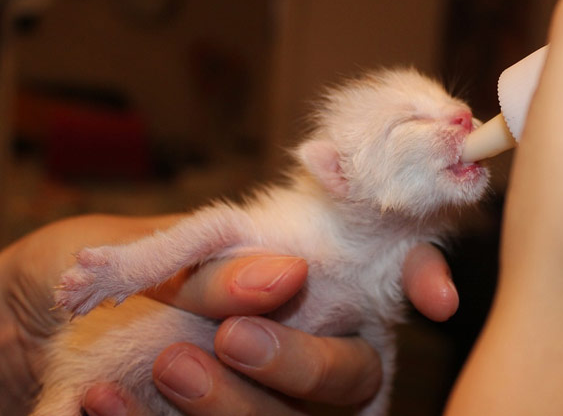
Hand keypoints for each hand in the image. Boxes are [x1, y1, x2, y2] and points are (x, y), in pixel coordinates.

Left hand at [0, 214, 458, 415]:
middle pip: (351, 374)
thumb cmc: (75, 275)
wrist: (5, 325)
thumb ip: (208, 262)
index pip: (381, 281)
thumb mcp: (130, 247)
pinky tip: (102, 404)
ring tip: (166, 367)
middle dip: (304, 360)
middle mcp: (292, 347)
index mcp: (292, 281)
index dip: (420, 280)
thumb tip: (285, 274)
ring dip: (236, 402)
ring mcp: (259, 400)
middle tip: (232, 338)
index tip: (435, 300)